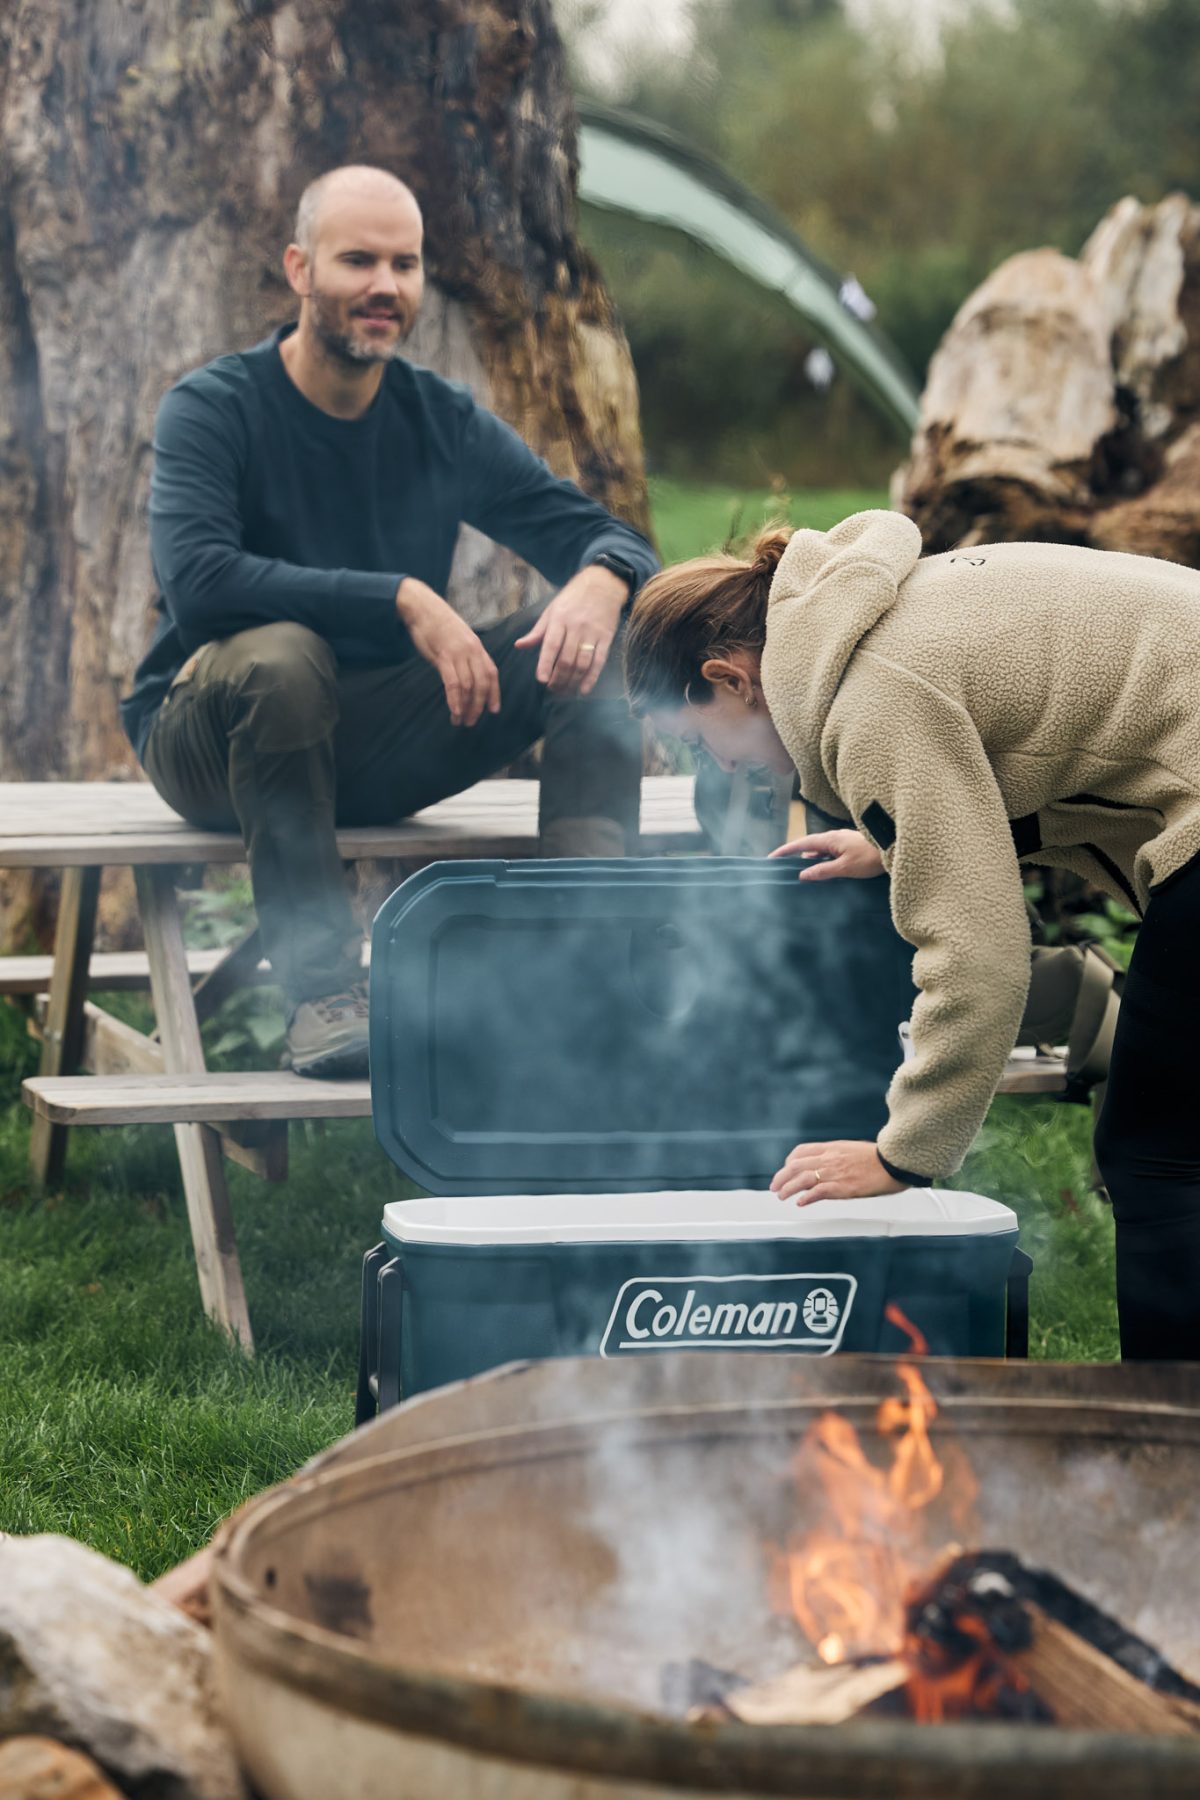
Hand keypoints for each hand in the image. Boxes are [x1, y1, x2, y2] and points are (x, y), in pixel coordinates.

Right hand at [397, 578, 500, 726]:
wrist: (422, 608)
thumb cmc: (438, 624)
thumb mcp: (458, 639)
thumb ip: (465, 656)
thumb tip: (466, 675)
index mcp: (477, 647)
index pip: (492, 673)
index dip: (494, 693)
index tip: (493, 709)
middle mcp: (472, 651)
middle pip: (482, 683)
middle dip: (479, 705)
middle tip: (472, 721)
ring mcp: (459, 653)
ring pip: (468, 686)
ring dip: (465, 706)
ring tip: (460, 720)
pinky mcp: (444, 656)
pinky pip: (453, 682)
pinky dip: (455, 699)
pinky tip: (454, 711)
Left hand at [514, 564, 627, 694]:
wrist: (602, 584)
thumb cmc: (573, 598)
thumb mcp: (551, 610)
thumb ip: (537, 631)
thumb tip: (519, 646)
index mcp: (559, 619)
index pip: (551, 645)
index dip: (546, 664)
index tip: (542, 680)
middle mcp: (576, 627)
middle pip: (567, 659)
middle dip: (559, 678)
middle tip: (553, 689)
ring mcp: (592, 633)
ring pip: (582, 663)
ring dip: (573, 681)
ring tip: (565, 691)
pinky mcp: (606, 638)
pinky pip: (599, 661)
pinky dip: (591, 678)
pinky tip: (584, 690)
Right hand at [769, 829, 884, 879]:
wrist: (894, 848)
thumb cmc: (871, 857)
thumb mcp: (845, 867)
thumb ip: (823, 871)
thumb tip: (802, 874)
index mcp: (830, 839)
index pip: (801, 843)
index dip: (786, 850)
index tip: (772, 856)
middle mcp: (834, 838)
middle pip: (809, 846)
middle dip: (795, 855)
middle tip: (783, 866)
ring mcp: (843, 842)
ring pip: (821, 851)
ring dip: (811, 860)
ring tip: (801, 873)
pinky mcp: (850, 847)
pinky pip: (830, 854)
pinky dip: (823, 861)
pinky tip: (824, 872)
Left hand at [770, 1139, 906, 1204]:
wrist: (894, 1163)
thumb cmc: (879, 1159)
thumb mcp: (853, 1150)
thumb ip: (838, 1156)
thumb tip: (829, 1164)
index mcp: (832, 1147)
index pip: (801, 1151)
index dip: (789, 1161)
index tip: (785, 1169)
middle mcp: (829, 1158)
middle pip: (796, 1165)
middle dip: (781, 1177)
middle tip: (775, 1186)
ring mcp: (834, 1172)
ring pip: (802, 1178)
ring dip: (788, 1188)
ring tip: (781, 1196)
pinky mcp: (842, 1187)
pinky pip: (817, 1192)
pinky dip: (806, 1197)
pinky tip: (801, 1203)